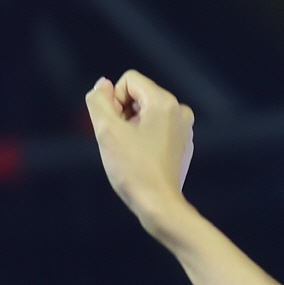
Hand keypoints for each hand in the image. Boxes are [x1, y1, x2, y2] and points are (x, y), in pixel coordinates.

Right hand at [85, 70, 194, 235]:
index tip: (117, 126)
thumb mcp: (106, 131)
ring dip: (131, 126)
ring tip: (131, 151)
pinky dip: (144, 138)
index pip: (129, 80)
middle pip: (138, 95)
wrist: (159, 204)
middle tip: (122, 141)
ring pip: (146, 113)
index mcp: (166, 102)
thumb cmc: (133, 169)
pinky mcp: (182, 143)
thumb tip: (103, 84)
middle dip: (123, 113)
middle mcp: (180, 111)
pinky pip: (156, 129)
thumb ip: (99, 101)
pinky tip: (142, 158)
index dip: (114, 100)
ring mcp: (184, 128)